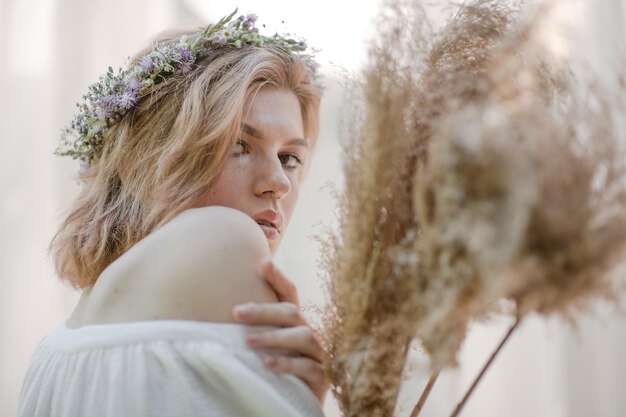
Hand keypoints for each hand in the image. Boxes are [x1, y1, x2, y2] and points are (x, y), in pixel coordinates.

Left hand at [232, 259, 328, 403]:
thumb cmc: (280, 369)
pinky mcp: (323, 376)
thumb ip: (256, 326)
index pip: (289, 293)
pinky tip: (267, 363)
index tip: (262, 263)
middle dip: (264, 311)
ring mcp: (320, 353)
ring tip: (248, 341)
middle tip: (236, 313)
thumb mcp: (269, 344)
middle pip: (291, 312)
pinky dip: (287, 364)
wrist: (300, 403)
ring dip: (274, 337)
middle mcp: (310, 332)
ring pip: (303, 336)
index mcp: (296, 321)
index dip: (278, 278)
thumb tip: (223, 309)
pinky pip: (308, 366)